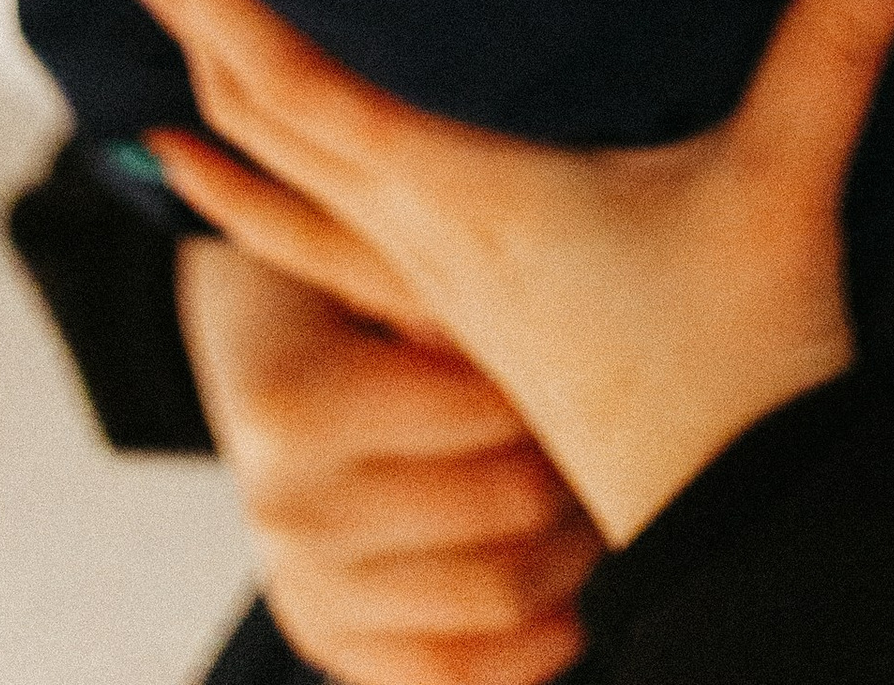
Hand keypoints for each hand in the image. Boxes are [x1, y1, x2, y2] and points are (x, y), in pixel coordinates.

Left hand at [114, 0, 893, 543]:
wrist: (737, 520)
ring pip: (283, 189)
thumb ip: (839, 42)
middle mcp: (423, 240)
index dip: (227, 11)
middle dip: (195, 32)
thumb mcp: (786, 180)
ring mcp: (431, 291)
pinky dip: (251, 201)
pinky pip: (317, 249)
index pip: (309, 88)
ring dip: (210, 109)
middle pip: (267, 127)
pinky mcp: (459, 323)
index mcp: (467, 197)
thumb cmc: (742, 360)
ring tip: (150, 53)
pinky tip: (205, 182)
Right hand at [176, 233, 598, 684]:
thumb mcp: (380, 251)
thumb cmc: (341, 284)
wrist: (256, 356)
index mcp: (294, 404)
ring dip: (579, 553)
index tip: (610, 355)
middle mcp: (289, 511)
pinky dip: (531, 647)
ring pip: (498, 597)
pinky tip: (571, 598)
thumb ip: (452, 285)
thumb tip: (568, 310)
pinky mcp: (329, 642)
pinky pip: (454, 674)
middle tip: (638, 432)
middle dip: (586, 470)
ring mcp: (306, 589)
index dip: (565, 383)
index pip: (485, 410)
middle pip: (507, 508)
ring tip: (605, 498)